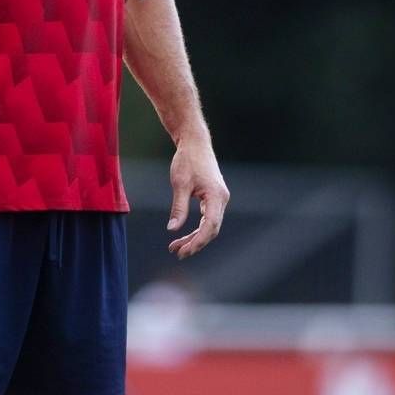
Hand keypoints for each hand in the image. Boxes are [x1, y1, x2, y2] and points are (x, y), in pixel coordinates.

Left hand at [165, 136, 228, 258]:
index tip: (183, 250)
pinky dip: (197, 228)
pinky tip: (184, 235)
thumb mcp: (180, 184)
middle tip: (176, 252)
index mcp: (216, 196)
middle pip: (211, 230)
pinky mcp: (213, 198)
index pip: (210, 227)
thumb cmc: (187, 160)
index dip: (197, 241)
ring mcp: (219, 199)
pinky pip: (208, 219)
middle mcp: (221, 199)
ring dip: (195, 237)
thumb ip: (178, 208)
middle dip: (195, 243)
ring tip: (176, 247)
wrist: (194, 142)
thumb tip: (173, 230)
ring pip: (210, 226)